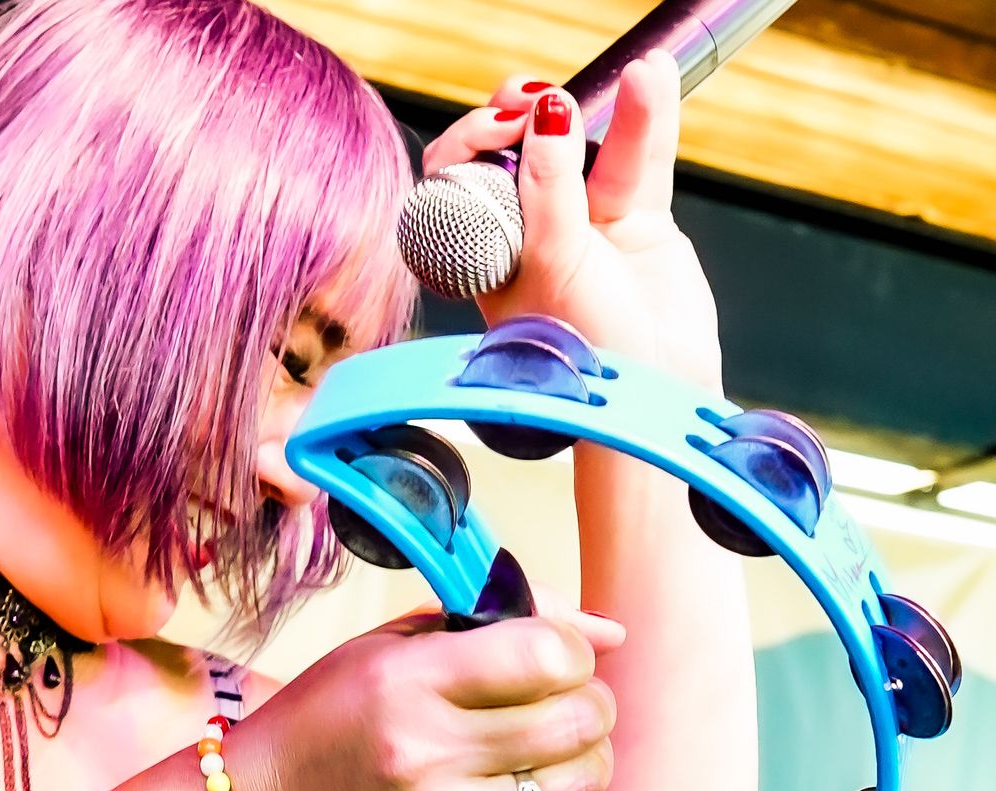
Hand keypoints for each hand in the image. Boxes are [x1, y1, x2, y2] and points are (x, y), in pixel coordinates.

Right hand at [224, 609, 619, 790]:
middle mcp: (427, 753)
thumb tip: (609, 633)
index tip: (555, 658)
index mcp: (409, 681)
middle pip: (577, 721)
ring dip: (585, 759)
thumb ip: (498, 621)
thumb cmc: (331, 715)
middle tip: (567, 702)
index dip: (572, 652)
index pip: (548, 657)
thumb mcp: (393, 644)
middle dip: (590, 703)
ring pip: (580, 784)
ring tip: (551, 749)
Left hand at [422, 53, 722, 391]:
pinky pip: (639, 160)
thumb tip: (545, 114)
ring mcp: (585, 225)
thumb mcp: (553, 264)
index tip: (506, 125)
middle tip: (543, 97)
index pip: (457, 175)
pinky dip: (648, 122)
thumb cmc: (583, 353)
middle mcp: (529, 232)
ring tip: (638, 73)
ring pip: (589, 148)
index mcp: (482, 248)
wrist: (651, 398)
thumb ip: (547, 186)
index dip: (473, 139)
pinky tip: (652, 83)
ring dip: (607, 106)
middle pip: (520, 149)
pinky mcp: (637, 224)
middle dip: (528, 112)